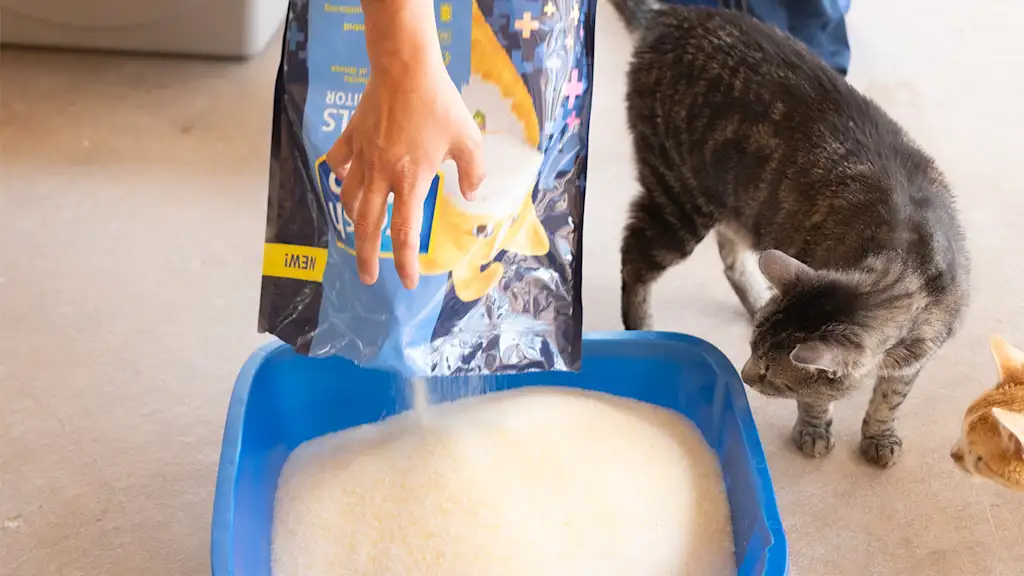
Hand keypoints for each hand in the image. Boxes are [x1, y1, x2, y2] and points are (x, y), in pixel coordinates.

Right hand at [326, 0, 483, 289]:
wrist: (404, 68)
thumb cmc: (438, 103)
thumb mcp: (469, 138)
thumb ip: (474, 171)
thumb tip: (471, 194)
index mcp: (410, 179)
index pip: (404, 232)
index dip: (405, 261)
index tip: (408, 281)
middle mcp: (381, 174)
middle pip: (367, 226)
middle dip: (366, 257)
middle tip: (368, 277)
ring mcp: (362, 157)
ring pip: (350, 200)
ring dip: (356, 221)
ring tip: (362, 233)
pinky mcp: (350, 138)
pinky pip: (339, 166)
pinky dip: (341, 179)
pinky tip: (347, 182)